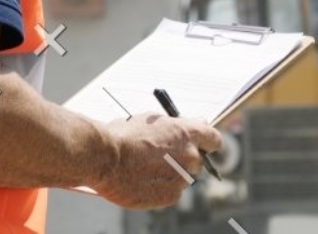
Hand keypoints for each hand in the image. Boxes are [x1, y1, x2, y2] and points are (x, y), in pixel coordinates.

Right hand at [92, 113, 223, 209]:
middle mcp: (190, 156)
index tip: (199, 143)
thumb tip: (193, 124)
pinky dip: (159, 187)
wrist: (103, 157)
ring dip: (168, 174)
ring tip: (142, 168)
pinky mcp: (171, 196)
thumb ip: (175, 126)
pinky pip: (170, 191)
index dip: (206, 142)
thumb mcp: (149, 121)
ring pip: (181, 177)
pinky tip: (140, 180)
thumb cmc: (122, 135)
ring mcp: (181, 178)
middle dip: (183, 159)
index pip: (214, 138)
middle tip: (161, 157)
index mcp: (185, 133)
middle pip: (197, 161)